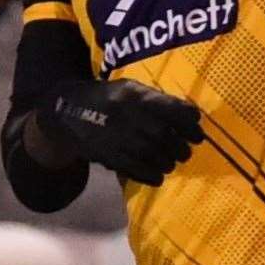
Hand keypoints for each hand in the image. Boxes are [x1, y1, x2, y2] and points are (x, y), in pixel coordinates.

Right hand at [42, 78, 204, 186]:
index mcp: (135, 94)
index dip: (190, 122)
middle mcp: (127, 115)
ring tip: (172, 161)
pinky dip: (151, 175)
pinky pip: (136, 170)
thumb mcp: (131, 89)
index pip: (172, 109)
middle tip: (186, 150)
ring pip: (153, 154)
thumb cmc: (108, 98)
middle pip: (165, 135)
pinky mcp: (108, 155)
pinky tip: (159, 175)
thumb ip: (158, 100)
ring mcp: (117, 137)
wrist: (68, 110)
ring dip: (168, 161)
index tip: (197, 130)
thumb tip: (190, 116)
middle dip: (181, 146)